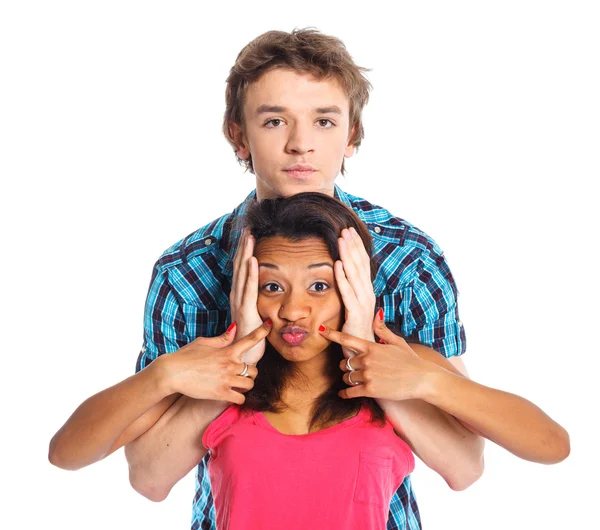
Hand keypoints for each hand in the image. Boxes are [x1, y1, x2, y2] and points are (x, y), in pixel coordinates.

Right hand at [157, 320, 271, 404]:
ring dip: (245, 385)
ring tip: (237, 385)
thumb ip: (222, 338)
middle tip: (241, 374)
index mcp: (227, 350)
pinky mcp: (221, 393)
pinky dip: (239, 398)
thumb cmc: (185, 356)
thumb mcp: (204, 342)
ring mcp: (227, 380)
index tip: (271, 324)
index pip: (250, 339)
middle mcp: (230, 364)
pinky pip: (241, 399)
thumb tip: (234, 328)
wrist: (171, 373)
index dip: (263, 331)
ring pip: (250, 384)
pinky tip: (232, 395)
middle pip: (254, 369)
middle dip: (250, 372)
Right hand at [230, 229, 265, 363]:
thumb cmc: (250, 340)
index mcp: (240, 296)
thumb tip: (266, 295)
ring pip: (242, 274)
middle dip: (243, 246)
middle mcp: (237, 297)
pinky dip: (250, 273)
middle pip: (239, 266)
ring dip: (245, 254)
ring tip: (248, 236)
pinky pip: (248, 289)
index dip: (244, 251)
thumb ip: (258, 305)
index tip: (248, 234)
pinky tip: (253, 260)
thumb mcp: (255, 317)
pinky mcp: (246, 312)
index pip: (241, 269)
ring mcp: (239, 303)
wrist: (242, 360)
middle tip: (247, 227)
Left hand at [319, 314, 440, 400]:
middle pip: (344, 362)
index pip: (346, 339)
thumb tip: (376, 314)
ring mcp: (368, 375)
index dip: (332, 334)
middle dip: (346, 365)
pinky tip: (343, 394)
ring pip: (347, 377)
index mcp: (372, 347)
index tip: (321, 330)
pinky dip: (345, 393)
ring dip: (348, 379)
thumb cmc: (411, 360)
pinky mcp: (370, 390)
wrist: (422, 379)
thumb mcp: (397, 342)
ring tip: (353, 380)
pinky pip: (350, 392)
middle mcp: (367, 360)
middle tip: (351, 368)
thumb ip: (382, 330)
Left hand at [335, 227, 375, 353]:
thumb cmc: (359, 332)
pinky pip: (347, 293)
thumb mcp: (357, 308)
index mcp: (367, 292)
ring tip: (342, 240)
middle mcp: (368, 294)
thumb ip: (353, 294)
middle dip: (352, 246)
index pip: (363, 265)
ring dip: (347, 256)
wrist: (367, 354)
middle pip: (360, 265)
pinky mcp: (356, 314)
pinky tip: (336, 265)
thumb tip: (348, 279)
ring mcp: (363, 303)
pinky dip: (342, 278)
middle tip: (346, 229)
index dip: (357, 248)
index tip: (350, 232)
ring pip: (355, 275)